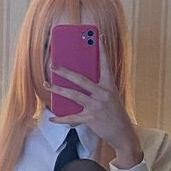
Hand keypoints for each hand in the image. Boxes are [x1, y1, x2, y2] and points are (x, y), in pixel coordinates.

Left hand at [48, 40, 142, 167]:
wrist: (124, 134)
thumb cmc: (117, 116)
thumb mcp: (112, 99)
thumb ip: (99, 90)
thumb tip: (80, 85)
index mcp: (109, 86)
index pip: (105, 65)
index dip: (102, 50)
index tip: (98, 36)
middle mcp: (103, 94)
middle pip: (81, 79)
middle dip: (65, 72)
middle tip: (53, 66)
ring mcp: (97, 106)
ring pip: (74, 95)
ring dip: (58, 90)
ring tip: (47, 85)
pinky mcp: (91, 119)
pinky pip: (72, 118)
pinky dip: (61, 119)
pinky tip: (52, 118)